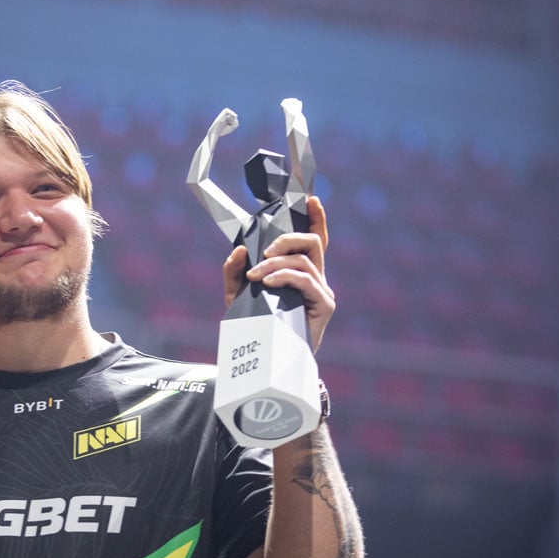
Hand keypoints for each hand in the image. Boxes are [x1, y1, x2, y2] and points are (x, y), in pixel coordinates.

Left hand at [223, 195, 334, 352]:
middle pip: (312, 242)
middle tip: (264, 252)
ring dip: (276, 264)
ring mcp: (321, 291)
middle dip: (286, 239)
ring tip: (257, 276)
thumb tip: (240, 250)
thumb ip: (234, 270)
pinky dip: (285, 277)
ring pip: (304, 260)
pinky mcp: (324, 305)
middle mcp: (315, 278)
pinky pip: (306, 280)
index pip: (314, 240)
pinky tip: (269, 282)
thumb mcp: (237, 293)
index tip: (311, 200)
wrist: (265, 357)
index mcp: (301, 272)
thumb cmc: (256, 324)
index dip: (317, 219)